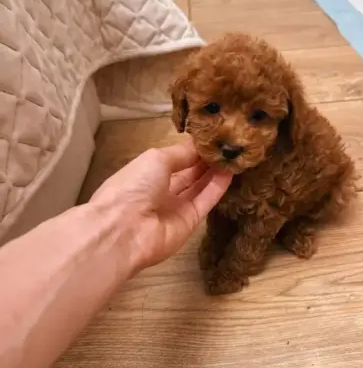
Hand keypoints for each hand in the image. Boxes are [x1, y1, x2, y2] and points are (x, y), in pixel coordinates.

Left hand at [90, 140, 231, 268]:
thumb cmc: (134, 186)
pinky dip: (217, 187)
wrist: (125, 230)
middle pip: (188, 174)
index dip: (192, 150)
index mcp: (146, 173)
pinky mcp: (190, 222)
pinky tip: (230, 172)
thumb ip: (181, 153)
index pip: (174, 159)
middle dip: (205, 160)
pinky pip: (205, 201)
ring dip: (214, 172)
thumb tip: (200, 146)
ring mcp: (175, 208)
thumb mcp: (156, 159)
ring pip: (199, 187)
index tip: (212, 137)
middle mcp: (160, 190)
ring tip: (233, 156)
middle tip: (227, 146)